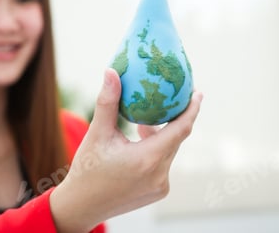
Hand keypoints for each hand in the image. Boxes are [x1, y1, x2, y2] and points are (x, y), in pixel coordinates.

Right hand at [50, 68, 201, 232]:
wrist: (81, 207)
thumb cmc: (87, 169)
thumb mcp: (97, 134)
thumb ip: (108, 102)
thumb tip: (111, 72)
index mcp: (148, 159)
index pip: (181, 129)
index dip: (192, 109)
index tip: (197, 92)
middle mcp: (159, 174)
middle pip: (176, 138)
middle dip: (174, 118)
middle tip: (171, 97)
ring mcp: (161, 186)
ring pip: (169, 151)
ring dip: (161, 134)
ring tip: (144, 122)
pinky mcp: (158, 191)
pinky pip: (163, 163)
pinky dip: (156, 149)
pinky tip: (140, 140)